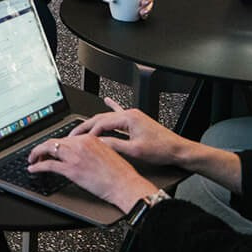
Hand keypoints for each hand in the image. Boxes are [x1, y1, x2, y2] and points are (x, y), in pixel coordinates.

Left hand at [25, 131, 154, 210]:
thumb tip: (79, 152)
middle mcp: (80, 144)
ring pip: (48, 149)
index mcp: (90, 139)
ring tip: (32, 160)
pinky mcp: (71, 170)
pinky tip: (33, 169)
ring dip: (36, 154)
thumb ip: (91, 148)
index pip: (65, 137)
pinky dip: (37, 166)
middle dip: (42, 147)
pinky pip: (48, 165)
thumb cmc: (120, 173)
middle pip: (54, 141)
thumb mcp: (107, 152)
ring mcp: (74, 156)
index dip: (55, 144)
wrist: (125, 185)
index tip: (50, 149)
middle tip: (36, 154)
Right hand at [69, 105, 189, 168]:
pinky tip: (107, 101)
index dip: (89, 132)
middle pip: (101, 118)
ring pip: (108, 117)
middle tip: (73, 135)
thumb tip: (98, 143)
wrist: (178, 150)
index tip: (80, 141)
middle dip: (86, 126)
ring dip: (95, 123)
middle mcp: (130, 114)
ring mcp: (133, 117)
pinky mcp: (136, 122)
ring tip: (82, 128)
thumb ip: (114, 145)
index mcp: (129, 118)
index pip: (101, 123)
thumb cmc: (162, 149)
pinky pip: (119, 113)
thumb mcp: (135, 150)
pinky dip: (111, 108)